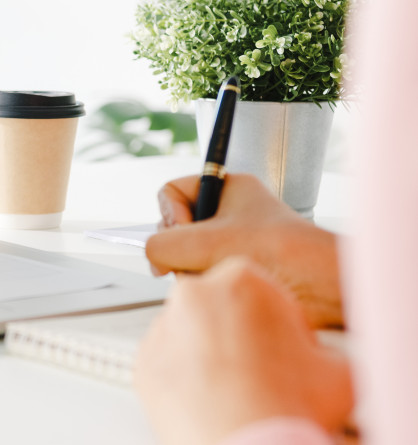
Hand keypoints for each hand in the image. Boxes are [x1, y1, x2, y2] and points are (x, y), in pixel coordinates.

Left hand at [136, 257, 352, 444]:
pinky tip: (211, 401)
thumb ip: (327, 348)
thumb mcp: (339, 369)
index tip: (286, 346)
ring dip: (211, 356)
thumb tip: (325, 356)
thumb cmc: (287, 407)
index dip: (280, 323)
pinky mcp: (142, 363)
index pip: (263, 291)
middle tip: (262, 372)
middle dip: (241, 335)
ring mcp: (162, 329)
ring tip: (237, 392)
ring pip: (191, 336)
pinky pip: (168, 365)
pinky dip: (186, 379)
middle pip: (222, 309)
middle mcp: (192, 295)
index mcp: (241, 280)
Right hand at [147, 174, 342, 326]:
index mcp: (228, 188)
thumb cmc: (276, 253)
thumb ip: (160, 246)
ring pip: (186, 255)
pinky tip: (223, 287)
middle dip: (179, 248)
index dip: (169, 213)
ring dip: (193, 270)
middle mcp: (229, 213)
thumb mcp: (201, 242)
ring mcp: (232, 243)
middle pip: (175, 227)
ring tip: (217, 275)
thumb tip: (154, 260)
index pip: (172, 192)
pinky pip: (202, 275)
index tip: (184, 231)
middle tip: (196, 259)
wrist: (321, 286)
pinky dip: (206, 284)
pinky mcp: (238, 270)